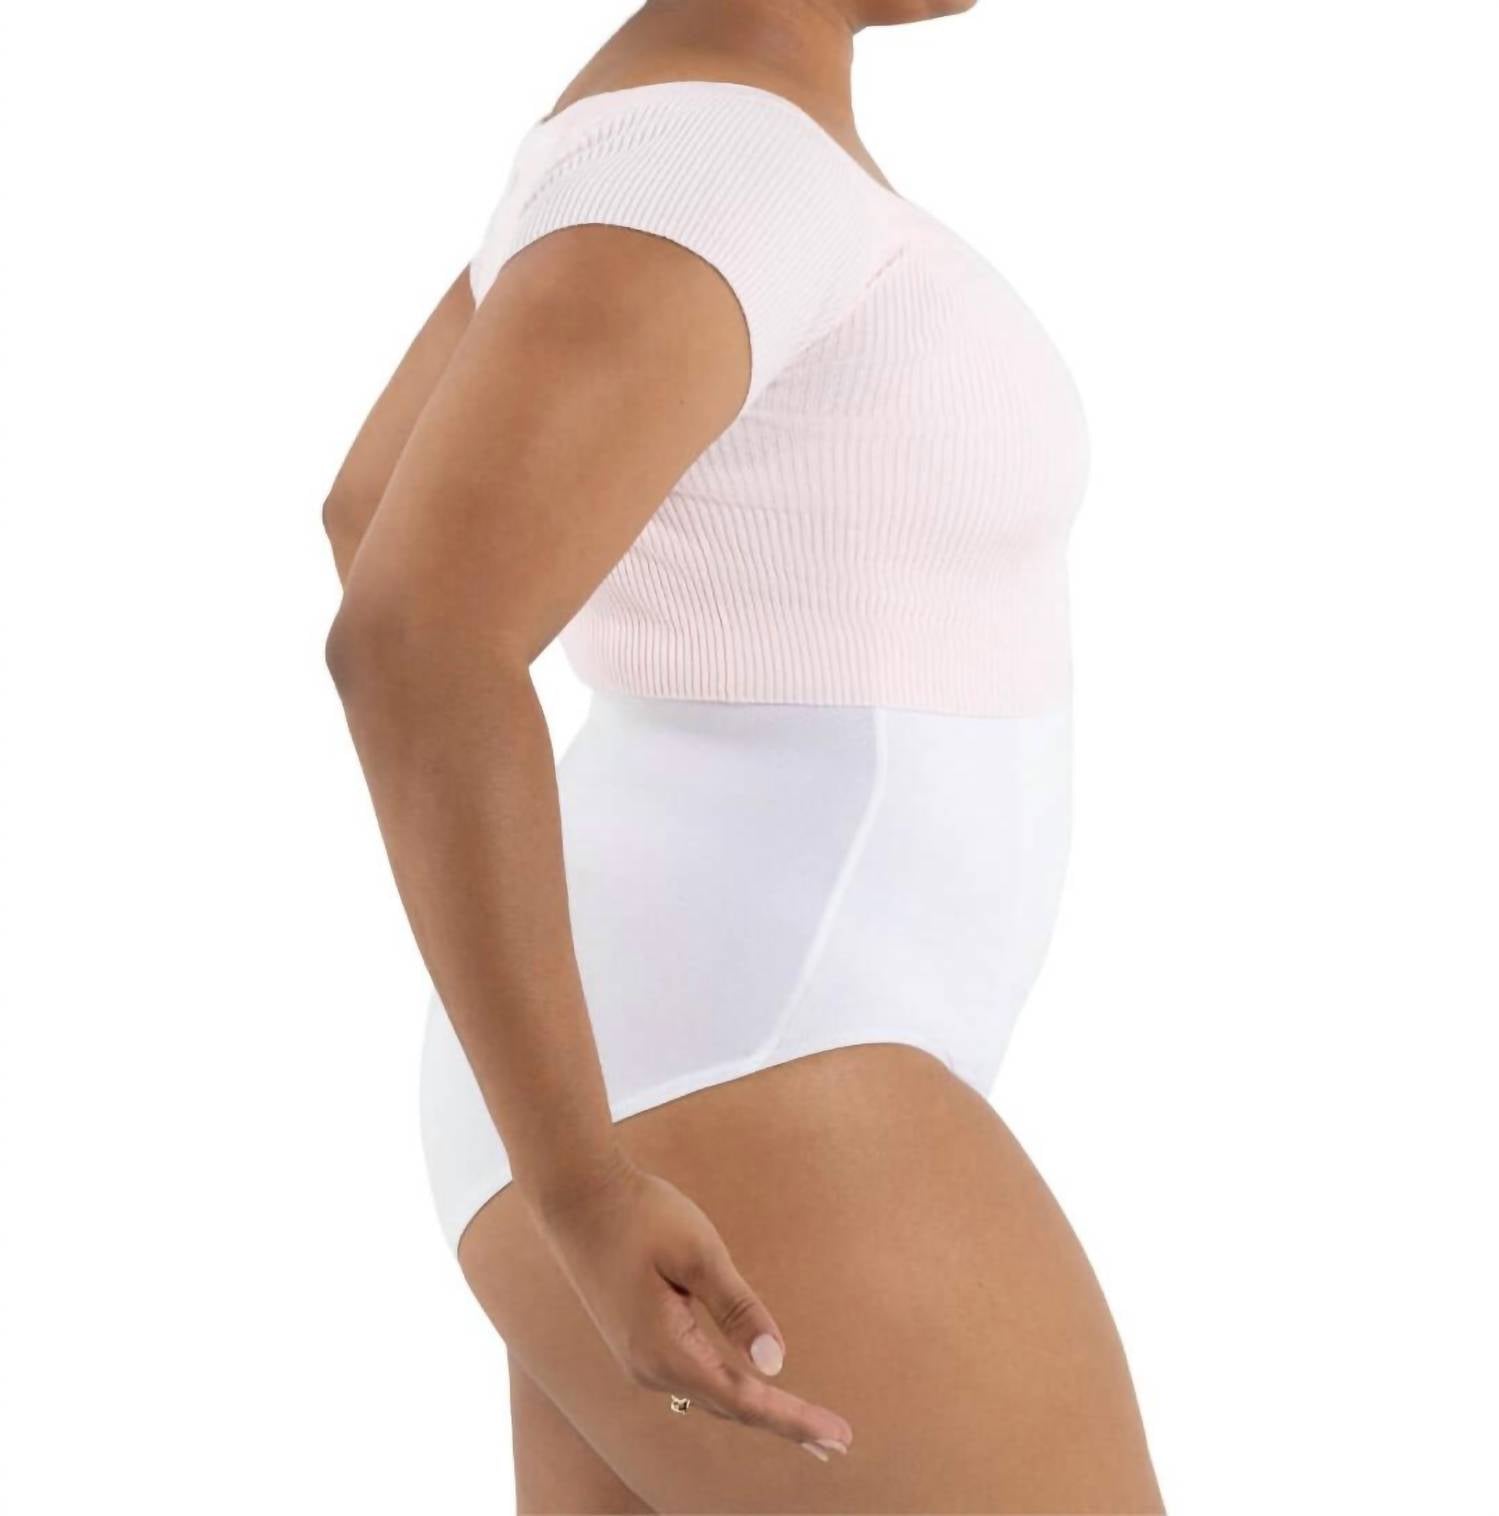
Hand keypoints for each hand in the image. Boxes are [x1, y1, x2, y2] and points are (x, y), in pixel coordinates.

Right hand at [531, 1153, 853, 1459]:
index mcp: (667, 1350)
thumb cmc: (642, 1216)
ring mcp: (641, 1359)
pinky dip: (731, 1394)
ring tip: (806, 1429)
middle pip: (731, 1408)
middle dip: (785, 1424)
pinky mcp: (640, 1343)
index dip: (794, 1419)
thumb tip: (775, 1363)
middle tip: (837, 1443)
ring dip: (760, 1413)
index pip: (744, 1399)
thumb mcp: (699, 1254)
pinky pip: (695, 1380)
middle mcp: (651, 1368)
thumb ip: (737, 1309)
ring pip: (711, 1397)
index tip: (839, 1436)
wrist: (579, 1198)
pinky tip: (750, 1393)